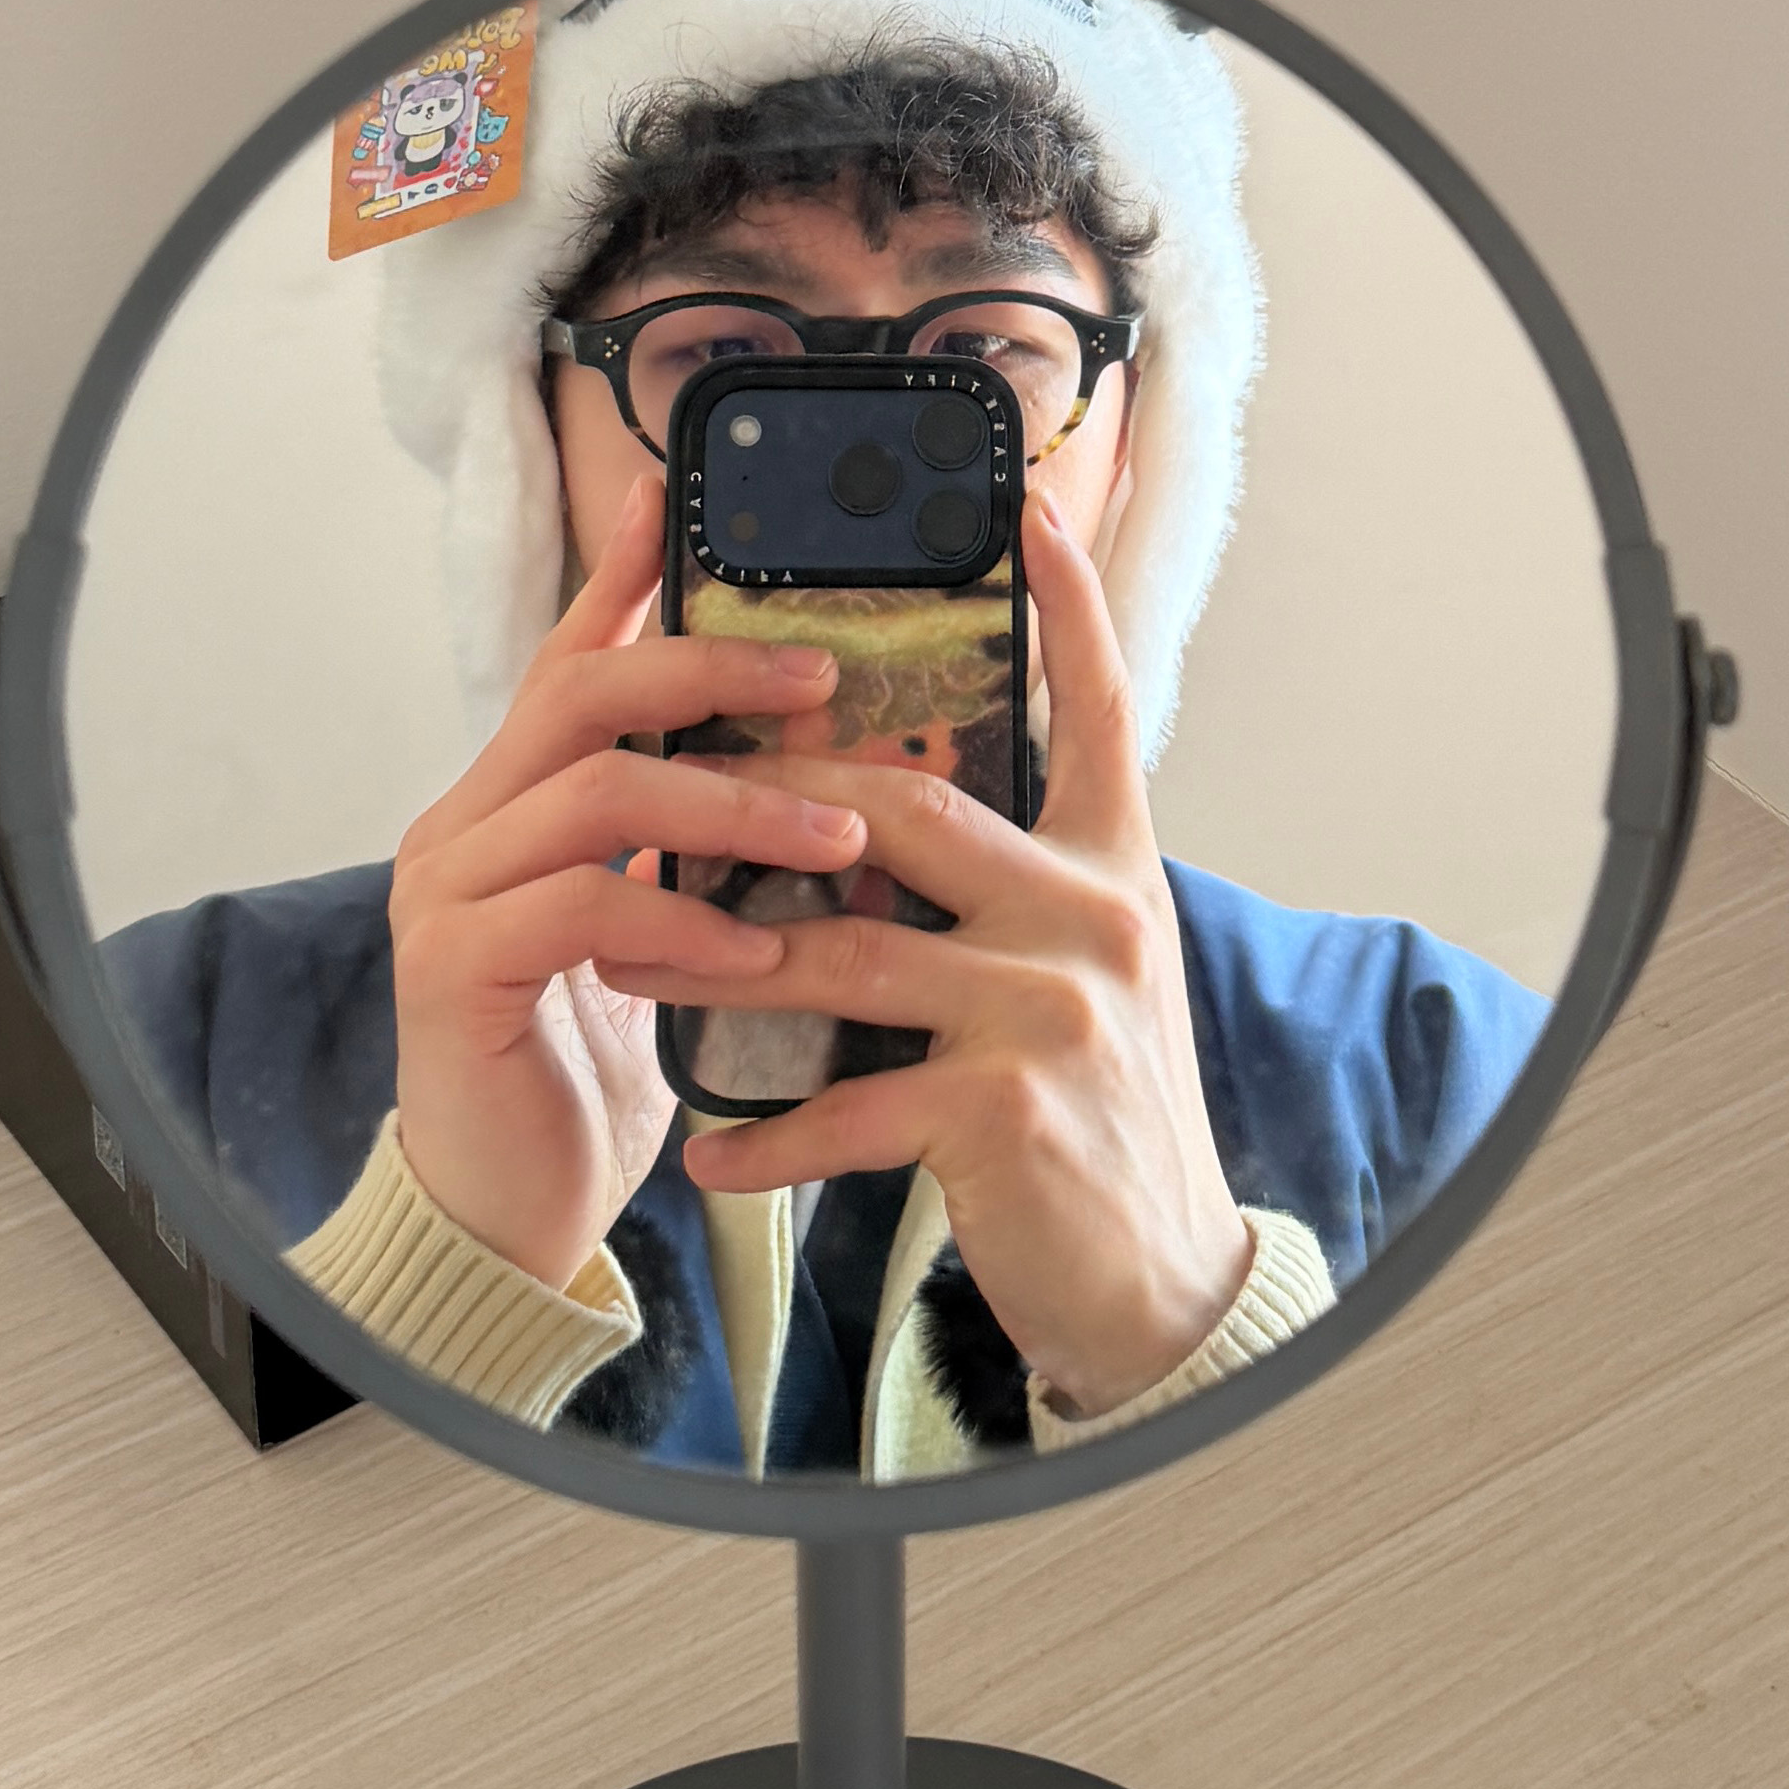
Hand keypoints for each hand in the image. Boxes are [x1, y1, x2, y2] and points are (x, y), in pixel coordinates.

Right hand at [382, 473, 863, 1288]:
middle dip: (712, 671)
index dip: (624, 574)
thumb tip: (830, 772)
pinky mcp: (453, 973)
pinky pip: (581, 908)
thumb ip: (700, 848)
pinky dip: (681, 918)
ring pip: (596, 792)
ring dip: (732, 802)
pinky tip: (756, 945)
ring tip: (837, 828)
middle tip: (827, 682)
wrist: (513, 1221)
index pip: (571, 657)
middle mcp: (465, 826)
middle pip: (582, 693)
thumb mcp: (666, 932)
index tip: (679, 492)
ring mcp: (448, 895)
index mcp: (515, 802)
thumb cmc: (600, 1074)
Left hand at [635, 500, 1255, 1422]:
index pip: (1099, 707)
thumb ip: (1007, 886)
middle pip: (910, 809)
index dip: (1068, 601)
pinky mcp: (1006, 1113)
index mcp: (1111, 867)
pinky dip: (764, 1134)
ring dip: (718, 964)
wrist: (1159, 1282)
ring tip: (629, 968)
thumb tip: (883, 811)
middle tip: (665, 801)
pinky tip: (707, 1151)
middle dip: (770, 804)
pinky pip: (847, 1104)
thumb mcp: (1078, 973)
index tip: (1024, 506)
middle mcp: (1092, 917)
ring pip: (845, 954)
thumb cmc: (1092, 1116)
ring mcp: (1051, 1012)